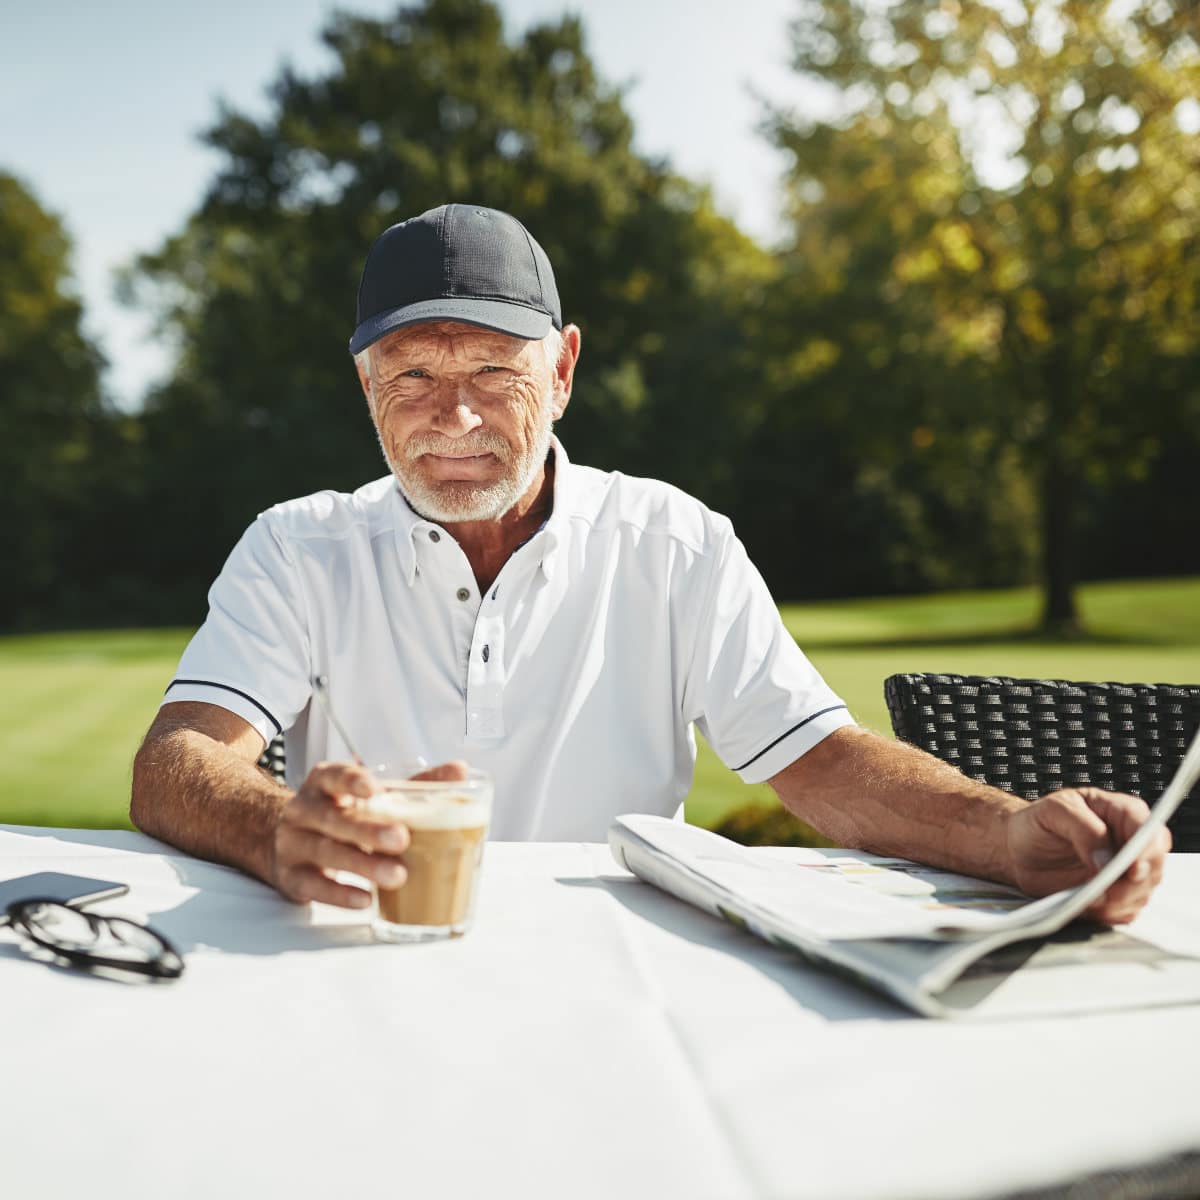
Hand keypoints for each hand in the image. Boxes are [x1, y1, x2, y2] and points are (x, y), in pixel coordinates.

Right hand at [270, 760, 410, 908]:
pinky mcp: (291, 876)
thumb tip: (458, 770)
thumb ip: (412, 784)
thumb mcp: (370, 795)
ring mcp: (293, 844)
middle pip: (333, 819)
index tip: (375, 788)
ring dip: (362, 865)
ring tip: (396, 875)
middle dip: (367, 830)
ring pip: (326, 852)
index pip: (334, 776)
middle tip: (401, 838)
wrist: (284, 840)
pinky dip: (340, 894)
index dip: (352, 781)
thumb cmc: (342, 814)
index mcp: (323, 783)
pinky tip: (366, 899)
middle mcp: (303, 810)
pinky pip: (314, 886)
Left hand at [1005, 787, 1171, 923]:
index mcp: (1120, 812)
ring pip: (1142, 892)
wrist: (1018, 848)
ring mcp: (1126, 871)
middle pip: (1152, 866)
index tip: (1132, 869)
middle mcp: (1130, 842)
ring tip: (1088, 897)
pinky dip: (1108, 913)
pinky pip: (1125, 911)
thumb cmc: (1038, 823)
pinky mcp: (1115, 895)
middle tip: (1106, 891)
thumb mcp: (1055, 812)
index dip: (1146, 851)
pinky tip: (1087, 904)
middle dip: (1133, 883)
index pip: (1149, 830)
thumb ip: (1084, 829)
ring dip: (1119, 901)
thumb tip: (1106, 859)